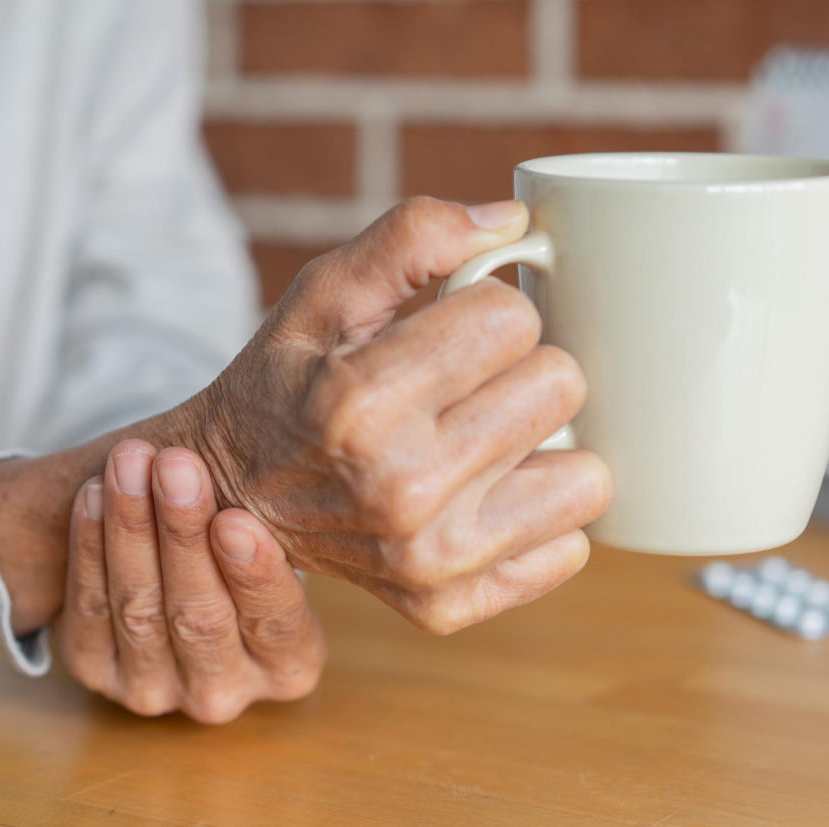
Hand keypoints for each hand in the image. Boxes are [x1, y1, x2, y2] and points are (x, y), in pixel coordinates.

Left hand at [54, 440, 324, 723]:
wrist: (182, 583)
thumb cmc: (248, 551)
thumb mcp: (281, 546)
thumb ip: (279, 522)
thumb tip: (303, 452)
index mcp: (290, 667)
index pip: (277, 624)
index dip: (254, 574)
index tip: (234, 519)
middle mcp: (224, 691)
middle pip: (200, 615)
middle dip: (183, 534)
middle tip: (176, 466)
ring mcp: (156, 690)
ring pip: (139, 609)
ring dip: (132, 528)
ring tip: (131, 463)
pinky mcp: (97, 672)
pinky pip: (89, 608)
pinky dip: (90, 546)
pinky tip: (95, 494)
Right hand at [182, 197, 612, 632]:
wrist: (239, 494)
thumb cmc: (288, 383)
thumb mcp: (324, 293)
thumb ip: (413, 237)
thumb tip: (513, 219)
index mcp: (361, 403)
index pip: (515, 319)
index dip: (490, 310)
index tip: (453, 332)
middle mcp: (400, 490)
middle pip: (562, 387)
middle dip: (523, 369)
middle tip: (471, 386)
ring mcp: (430, 561)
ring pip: (589, 476)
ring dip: (545, 446)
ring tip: (486, 440)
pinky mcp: (451, 604)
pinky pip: (571, 547)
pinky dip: (537, 514)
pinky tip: (485, 496)